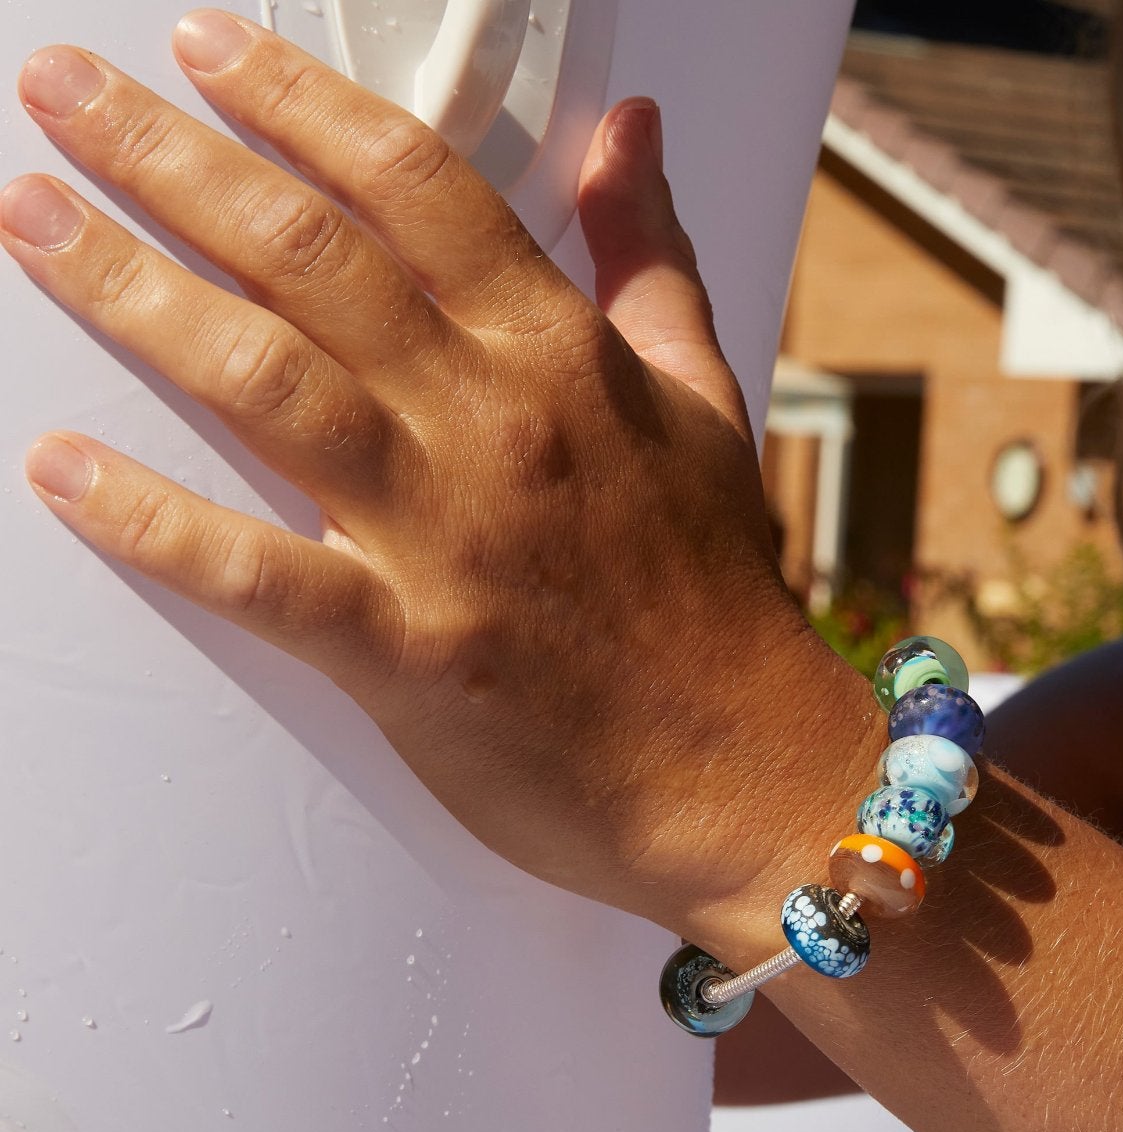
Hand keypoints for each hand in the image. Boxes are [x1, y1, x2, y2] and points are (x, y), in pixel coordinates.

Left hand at [0, 10, 866, 926]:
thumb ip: (652, 257)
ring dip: (136, 293)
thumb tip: (631, 127)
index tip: (205, 47)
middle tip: (58, 92)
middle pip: (313, 259)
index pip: (419, 187)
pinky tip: (60, 470)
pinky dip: (157, 524)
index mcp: (568, 358)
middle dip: (172, 159)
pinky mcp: (413, 656)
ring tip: (31, 220)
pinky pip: (263, 578)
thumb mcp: (708, 402)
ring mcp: (451, 541)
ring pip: (270, 384)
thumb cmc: (721, 594)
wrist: (748, 767)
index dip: (299, 102)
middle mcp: (500, 427)